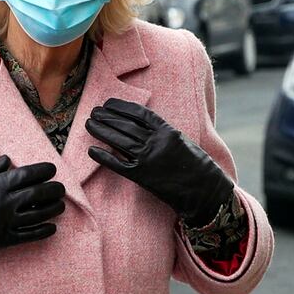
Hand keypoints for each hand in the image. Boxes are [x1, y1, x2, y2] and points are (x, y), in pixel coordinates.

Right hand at [0, 155, 65, 265]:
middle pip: (38, 194)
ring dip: (53, 209)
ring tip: (60, 206)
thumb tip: (8, 160)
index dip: (43, 171)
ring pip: (38, 214)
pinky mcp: (3, 239)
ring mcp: (5, 222)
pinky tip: (52, 228)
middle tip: (61, 188)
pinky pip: (29, 235)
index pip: (27, 175)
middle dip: (53, 190)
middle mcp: (4, 203)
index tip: (52, 170)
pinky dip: (43, 231)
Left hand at [85, 98, 232, 226]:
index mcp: (167, 130)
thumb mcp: (183, 142)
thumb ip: (164, 133)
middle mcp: (156, 142)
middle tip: (93, 112)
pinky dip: (103, 157)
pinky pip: (118, 164)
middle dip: (107, 117)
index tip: (108, 103)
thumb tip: (146, 127)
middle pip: (125, 125)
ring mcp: (148, 159)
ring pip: (118, 141)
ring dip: (102, 131)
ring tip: (89, 124)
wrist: (204, 190)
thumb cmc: (197, 166)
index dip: (121, 107)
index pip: (139, 113)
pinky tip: (91, 151)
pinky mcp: (142, 177)